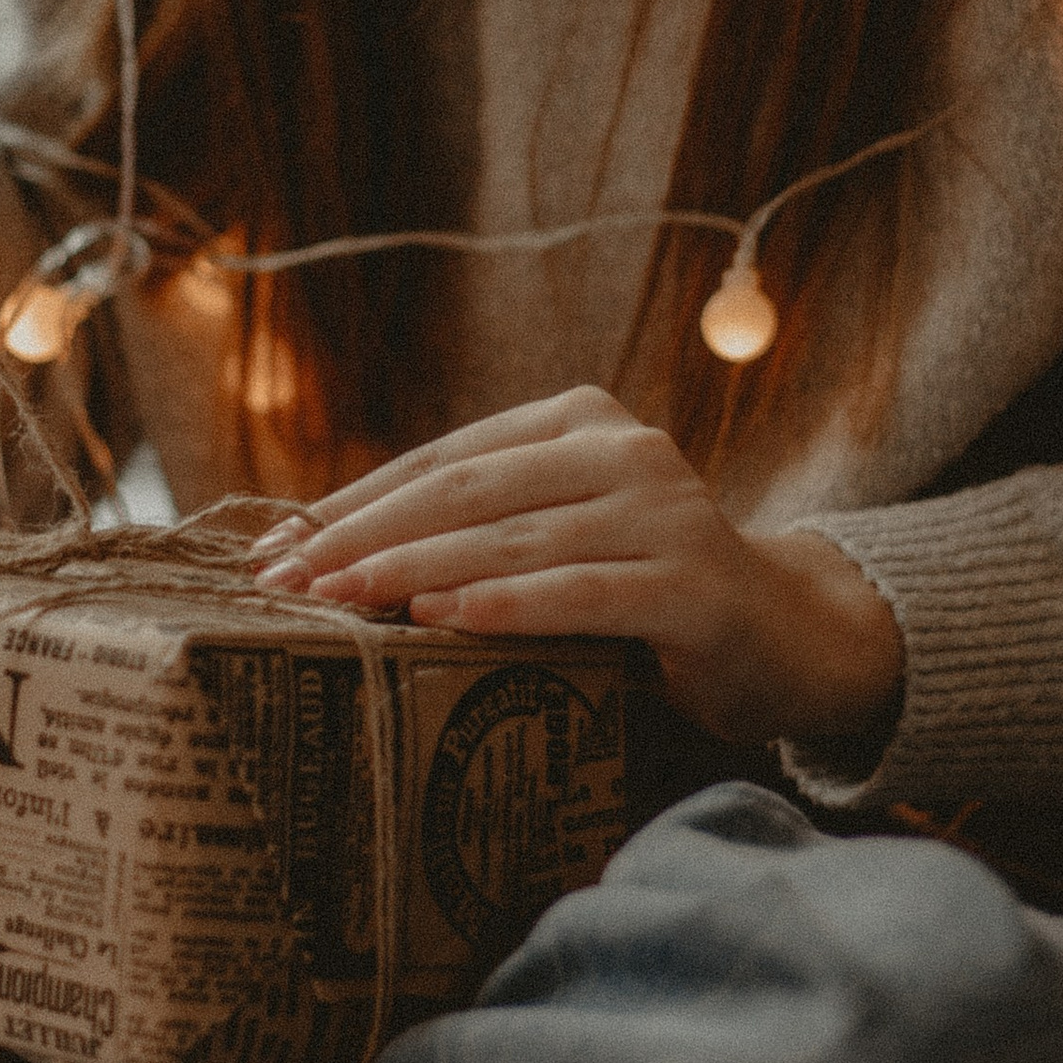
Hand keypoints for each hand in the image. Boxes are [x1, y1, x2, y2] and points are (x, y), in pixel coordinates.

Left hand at [250, 384, 904, 752]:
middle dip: (365, 535)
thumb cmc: (644, 598)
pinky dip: (507, 605)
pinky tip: (440, 621)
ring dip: (413, 571)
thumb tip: (322, 554)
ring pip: (513, 539)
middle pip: (467, 491)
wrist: (786, 639)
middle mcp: (625, 450)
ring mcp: (665, 513)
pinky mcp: (693, 583)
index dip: (355, 501)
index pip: (445, 458)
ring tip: (337, 601)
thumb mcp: (558, 542)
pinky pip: (584, 592)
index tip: (276, 548)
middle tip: (284, 581)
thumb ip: (477, 532)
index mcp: (580, 422)